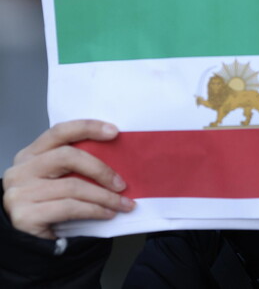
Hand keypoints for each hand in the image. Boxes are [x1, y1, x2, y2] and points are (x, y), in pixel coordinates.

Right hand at [2, 119, 134, 238]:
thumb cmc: (50, 207)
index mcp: (31, 155)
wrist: (30, 245)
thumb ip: (77, 166)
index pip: (60, 131)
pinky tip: (108, 213)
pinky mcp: (25, 216)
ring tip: (124, 204)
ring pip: (73, 186)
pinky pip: (70, 208)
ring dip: (105, 196)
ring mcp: (19, 193)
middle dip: (101, 169)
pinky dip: (95, 210)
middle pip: (67, 156)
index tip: (115, 132)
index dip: (88, 128)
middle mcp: (21, 170)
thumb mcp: (59, 180)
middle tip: (122, 184)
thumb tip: (119, 158)